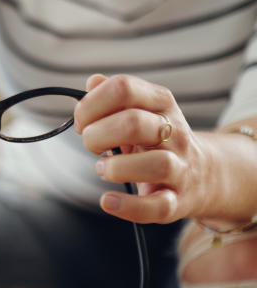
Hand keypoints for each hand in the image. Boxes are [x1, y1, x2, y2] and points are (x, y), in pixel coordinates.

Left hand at [74, 74, 214, 223]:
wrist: (204, 174)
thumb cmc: (157, 142)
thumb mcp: (139, 112)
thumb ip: (115, 98)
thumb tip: (93, 81)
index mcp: (160, 105)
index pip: (123, 89)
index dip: (91, 105)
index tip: (82, 122)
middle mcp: (174, 133)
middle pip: (134, 123)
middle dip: (98, 134)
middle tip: (90, 145)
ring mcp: (179, 168)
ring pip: (156, 164)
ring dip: (117, 168)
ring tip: (103, 168)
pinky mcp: (177, 201)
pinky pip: (158, 206)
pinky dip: (128, 206)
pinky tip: (108, 201)